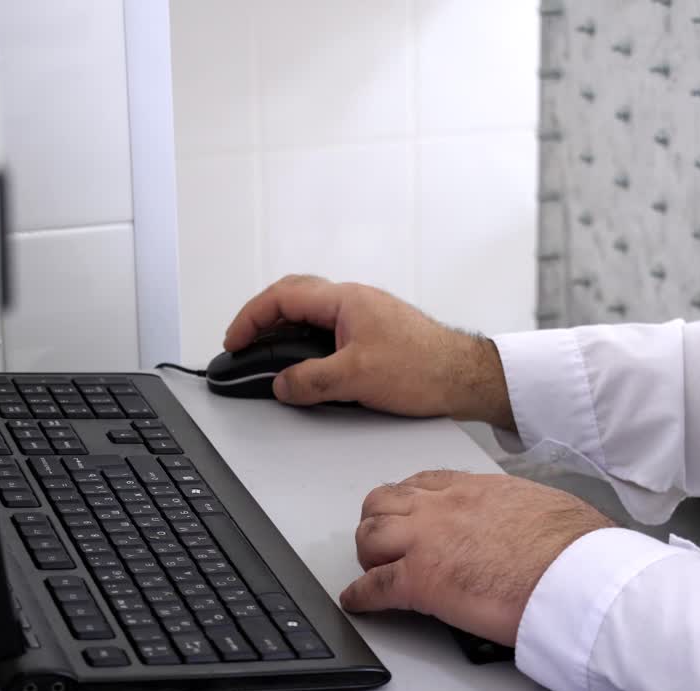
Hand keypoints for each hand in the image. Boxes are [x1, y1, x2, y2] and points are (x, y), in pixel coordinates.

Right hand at [223, 275, 514, 427]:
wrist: (466, 378)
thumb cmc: (424, 368)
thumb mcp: (355, 378)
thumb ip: (310, 381)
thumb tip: (281, 384)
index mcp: (345, 300)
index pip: (282, 296)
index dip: (250, 318)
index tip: (234, 341)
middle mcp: (355, 301)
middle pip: (294, 299)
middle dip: (263, 321)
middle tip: (244, 347)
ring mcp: (366, 316)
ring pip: (312, 317)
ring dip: (287, 335)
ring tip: (270, 361)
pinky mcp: (376, 335)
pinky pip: (331, 333)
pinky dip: (310, 347)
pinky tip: (309, 370)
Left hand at [341, 470, 614, 646]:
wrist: (574, 572)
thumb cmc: (573, 545)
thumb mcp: (543, 504)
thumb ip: (521, 509)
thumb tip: (533, 522)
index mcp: (477, 488)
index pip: (425, 482)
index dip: (409, 498)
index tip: (408, 510)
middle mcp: (445, 506)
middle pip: (385, 501)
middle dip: (379, 520)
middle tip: (384, 540)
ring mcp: (427, 541)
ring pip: (370, 535)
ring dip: (367, 552)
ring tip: (371, 567)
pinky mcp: (421, 581)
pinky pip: (374, 586)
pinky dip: (360, 597)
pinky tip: (359, 602)